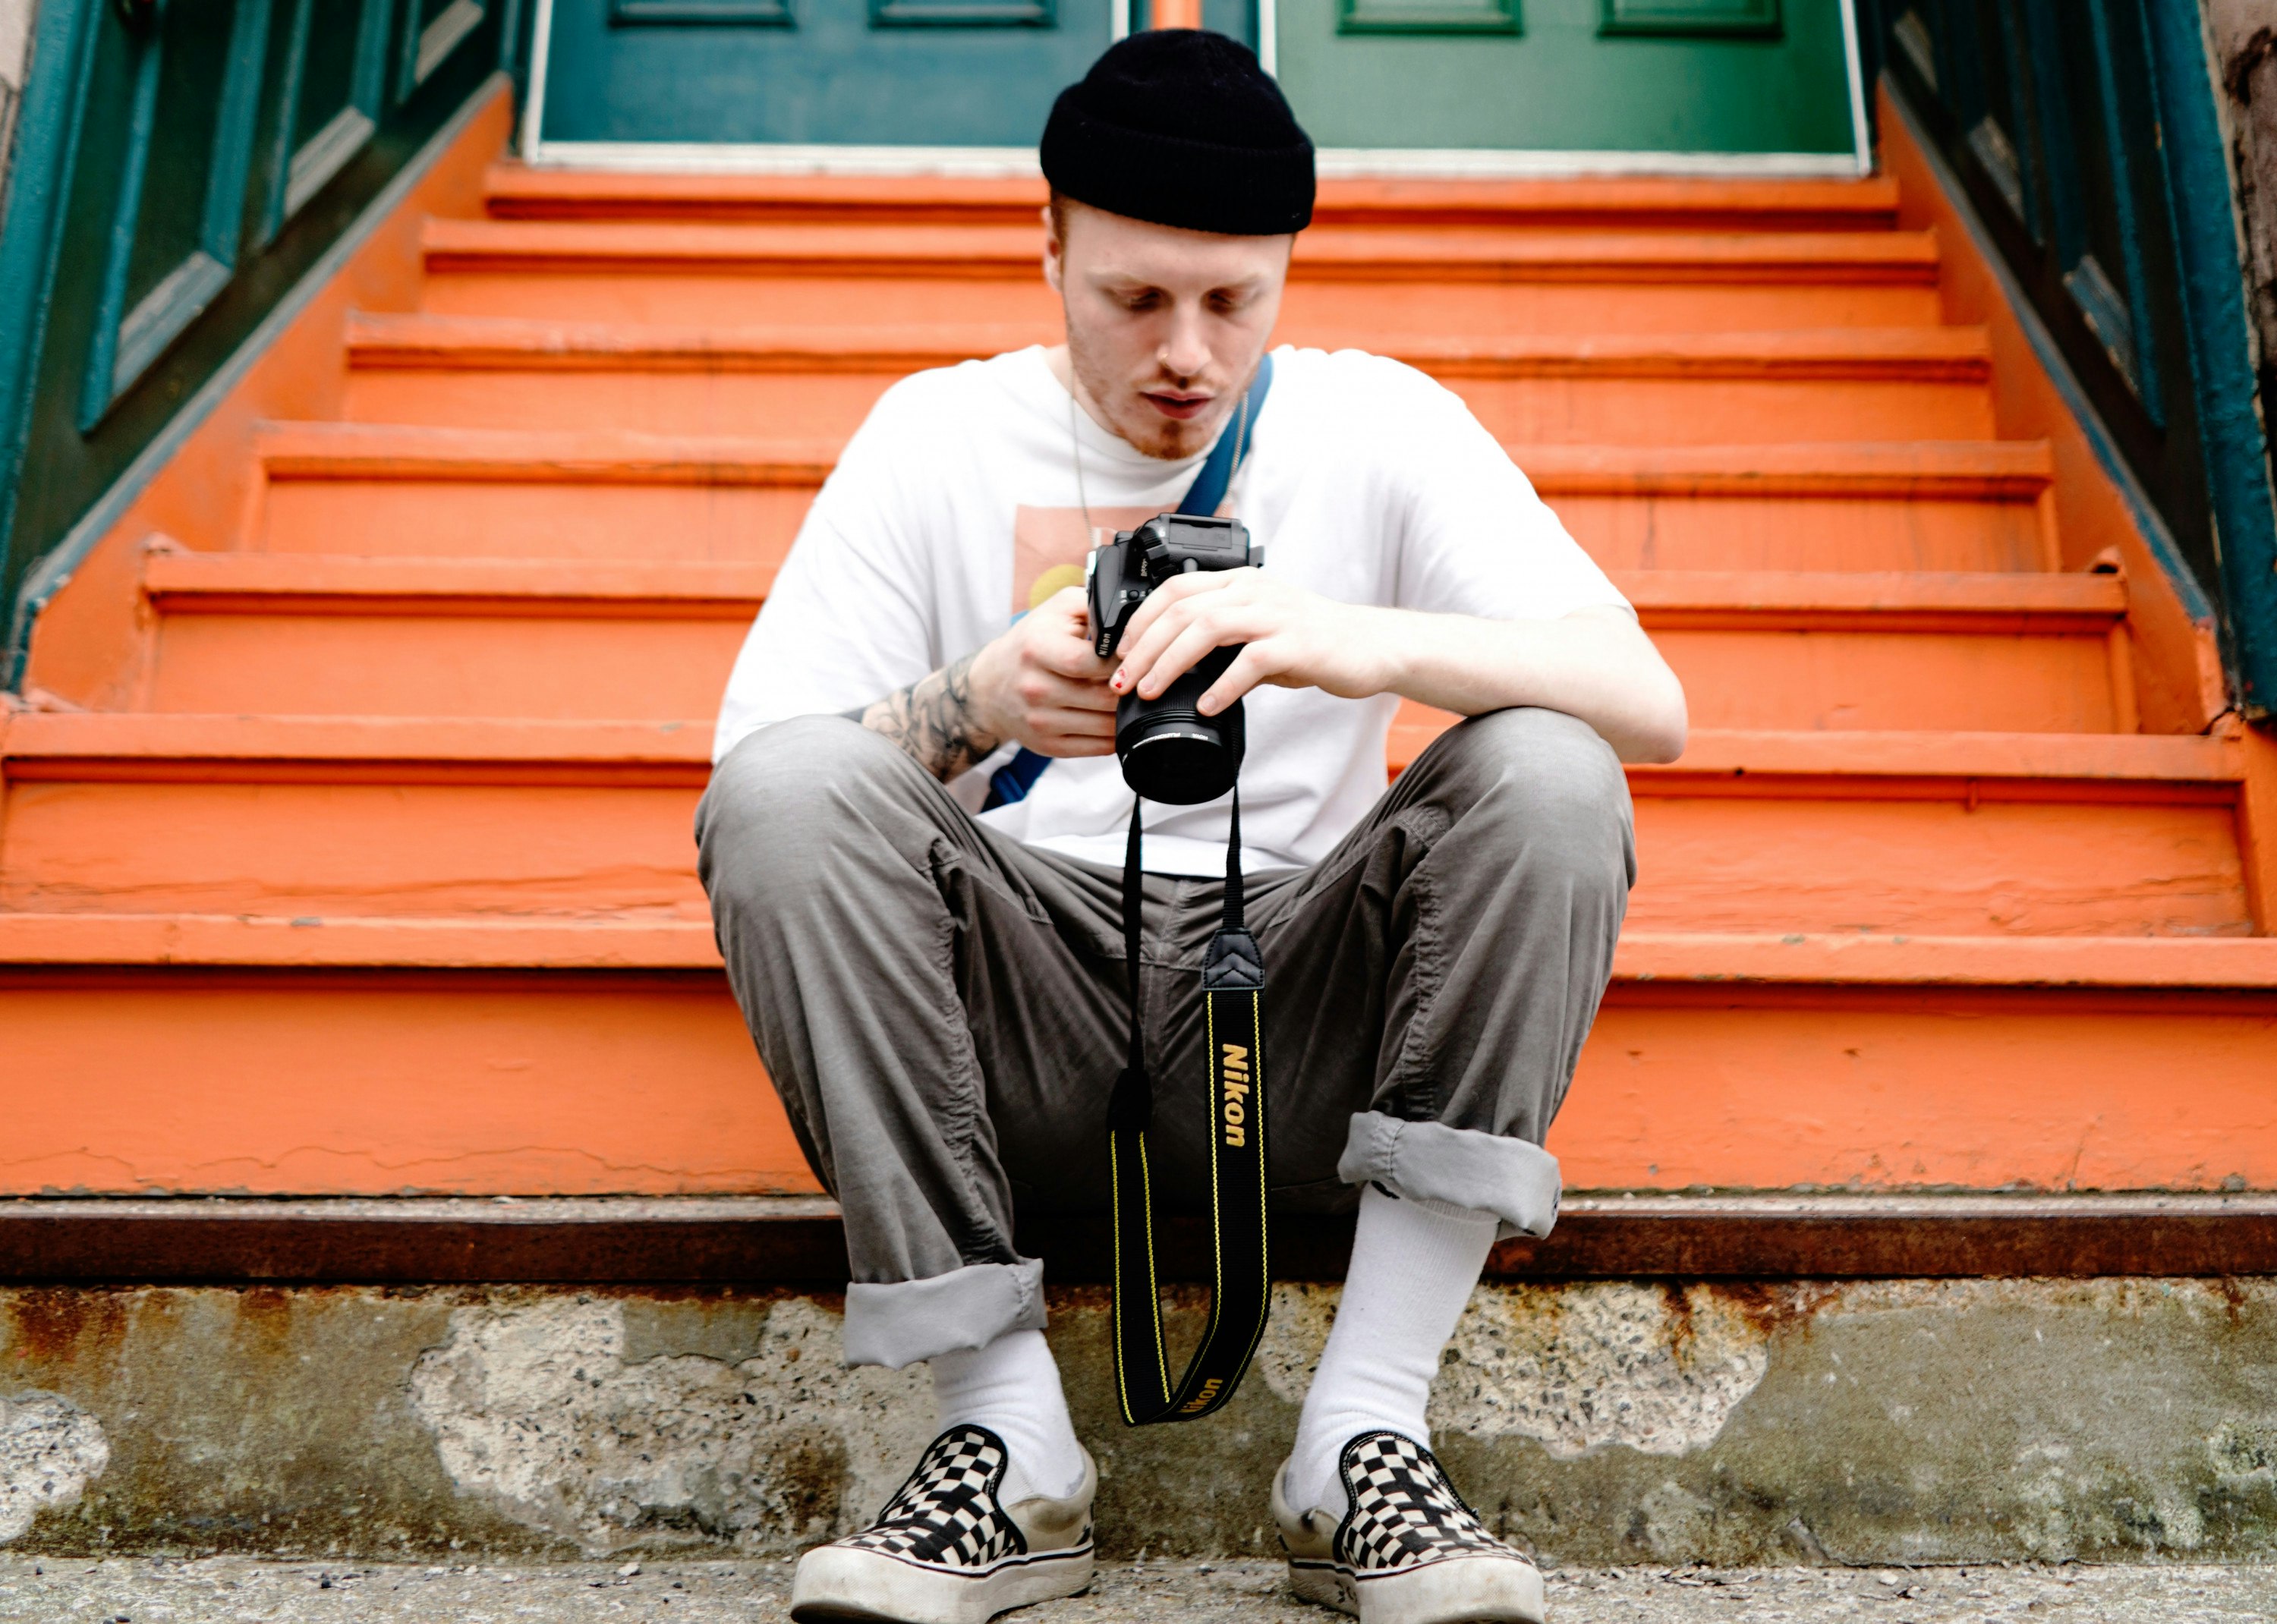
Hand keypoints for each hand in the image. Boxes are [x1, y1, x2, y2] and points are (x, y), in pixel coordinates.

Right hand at [968, 587, 1120, 756]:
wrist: (991, 686)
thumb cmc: (1032, 642)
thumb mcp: (1056, 610)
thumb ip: (1093, 605)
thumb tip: (1132, 617)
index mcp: (1036, 649)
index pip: (1087, 661)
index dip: (1119, 661)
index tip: (1134, 657)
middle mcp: (1035, 688)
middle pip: (1102, 697)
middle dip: (1129, 689)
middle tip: (1143, 680)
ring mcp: (1040, 721)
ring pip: (1104, 726)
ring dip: (1126, 713)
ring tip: (1133, 698)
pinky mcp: (1048, 745)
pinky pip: (1096, 747)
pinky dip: (1115, 735)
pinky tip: (1118, 719)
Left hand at [1110, 568, 1393, 715]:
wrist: (1370, 646)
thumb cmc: (1312, 641)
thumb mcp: (1258, 632)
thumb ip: (1220, 644)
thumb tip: (1175, 671)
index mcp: (1239, 583)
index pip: (1174, 589)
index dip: (1141, 620)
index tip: (1120, 653)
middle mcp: (1253, 591)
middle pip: (1182, 609)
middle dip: (1144, 646)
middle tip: (1123, 680)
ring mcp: (1275, 615)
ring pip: (1207, 627)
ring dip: (1170, 662)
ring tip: (1151, 691)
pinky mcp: (1296, 644)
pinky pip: (1250, 661)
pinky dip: (1222, 685)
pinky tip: (1206, 706)